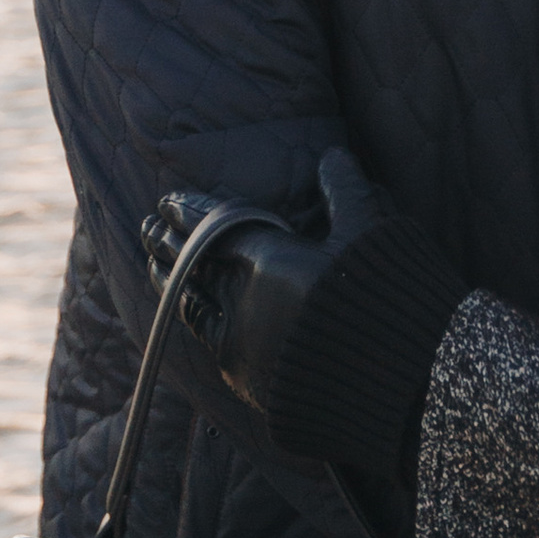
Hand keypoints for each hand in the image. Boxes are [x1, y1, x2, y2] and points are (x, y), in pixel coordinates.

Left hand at [141, 152, 387, 404]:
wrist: (393, 382)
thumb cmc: (383, 299)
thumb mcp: (369, 234)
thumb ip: (344, 192)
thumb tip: (333, 155)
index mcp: (265, 259)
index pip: (212, 228)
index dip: (188, 212)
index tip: (166, 201)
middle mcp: (241, 300)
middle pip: (190, 265)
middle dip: (165, 243)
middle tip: (145, 228)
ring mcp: (238, 343)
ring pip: (188, 305)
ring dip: (169, 282)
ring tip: (153, 266)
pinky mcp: (245, 379)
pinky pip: (209, 342)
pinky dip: (194, 320)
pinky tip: (189, 313)